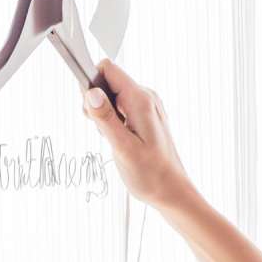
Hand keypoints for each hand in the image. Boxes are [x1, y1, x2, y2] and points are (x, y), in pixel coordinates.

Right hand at [81, 58, 193, 209]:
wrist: (172, 192)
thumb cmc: (151, 175)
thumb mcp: (123, 148)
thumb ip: (105, 118)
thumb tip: (90, 92)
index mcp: (141, 100)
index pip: (107, 69)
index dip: (91, 82)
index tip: (89, 109)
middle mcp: (146, 97)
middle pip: (107, 82)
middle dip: (96, 103)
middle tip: (105, 132)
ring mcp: (146, 106)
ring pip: (112, 96)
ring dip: (104, 116)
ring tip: (115, 140)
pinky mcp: (144, 116)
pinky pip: (120, 108)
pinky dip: (113, 122)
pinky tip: (120, 140)